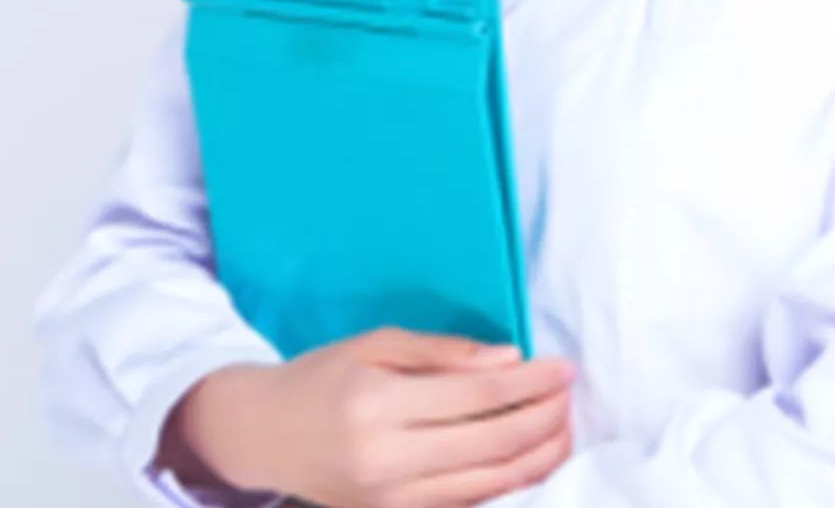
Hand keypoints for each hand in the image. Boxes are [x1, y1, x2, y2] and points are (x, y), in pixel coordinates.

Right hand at [164, 326, 576, 506]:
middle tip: (571, 396)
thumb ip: (443, 353)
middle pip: (488, 442)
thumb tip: (508, 358)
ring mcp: (388, 499)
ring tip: (564, 431)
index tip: (562, 367)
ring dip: (534, 459)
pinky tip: (528, 464)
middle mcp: (384, 458)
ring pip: (484, 483)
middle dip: (541, 419)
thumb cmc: (322, 376)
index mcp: (379, 402)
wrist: (263, 434)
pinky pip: (462, 504)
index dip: (529, 381)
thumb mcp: (376, 343)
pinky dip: (503, 486)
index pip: (476, 393)